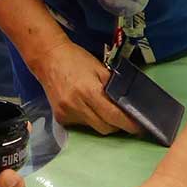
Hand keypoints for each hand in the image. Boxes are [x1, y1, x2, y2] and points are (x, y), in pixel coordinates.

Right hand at [24, 40, 138, 135]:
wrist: (48, 58)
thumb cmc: (77, 59)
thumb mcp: (100, 68)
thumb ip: (114, 87)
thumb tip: (129, 104)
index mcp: (89, 91)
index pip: (113, 116)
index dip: (128, 124)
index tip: (139, 127)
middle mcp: (76, 106)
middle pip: (105, 128)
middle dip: (117, 125)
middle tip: (124, 118)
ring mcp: (66, 114)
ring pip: (93, 128)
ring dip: (103, 122)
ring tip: (104, 109)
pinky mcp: (60, 118)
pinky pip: (82, 125)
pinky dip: (89, 119)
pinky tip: (87, 107)